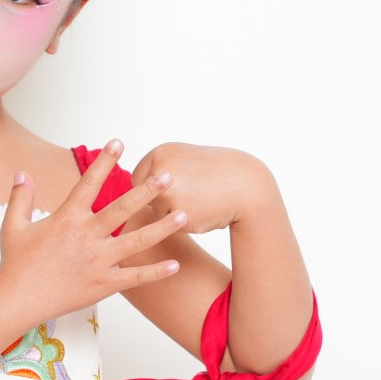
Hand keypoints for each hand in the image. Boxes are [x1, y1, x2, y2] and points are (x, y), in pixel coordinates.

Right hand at [0, 139, 188, 322]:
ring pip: (137, 241)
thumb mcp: (13, 226)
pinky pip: (135, 277)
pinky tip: (175, 265)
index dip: (105, 161)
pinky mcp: (104, 284)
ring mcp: (98, 261)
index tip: (119, 143)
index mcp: (67, 218)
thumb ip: (20, 198)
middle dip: (147, 191)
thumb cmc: (16, 264)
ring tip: (183, 215)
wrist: (17, 300)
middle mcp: (87, 236)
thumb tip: (22, 173)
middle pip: (123, 208)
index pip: (89, 182)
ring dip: (161, 228)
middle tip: (168, 177)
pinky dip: (156, 272)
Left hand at [129, 143, 272, 234]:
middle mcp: (160, 171)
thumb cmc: (214, 172)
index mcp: (160, 153)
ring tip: (198, 199)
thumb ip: (160, 168)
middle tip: (186, 194)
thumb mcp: (184, 158)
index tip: (170, 188)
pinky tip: (203, 210)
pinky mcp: (179, 215)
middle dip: (159, 202)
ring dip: (172, 213)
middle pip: (142, 199)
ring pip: (157, 214)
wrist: (245, 185)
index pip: (138, 180)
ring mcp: (169, 194)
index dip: (151, 189)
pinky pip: (172, 226)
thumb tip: (136, 186)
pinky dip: (185, 223)